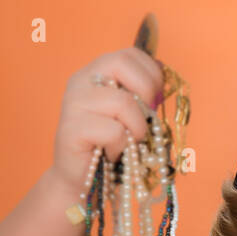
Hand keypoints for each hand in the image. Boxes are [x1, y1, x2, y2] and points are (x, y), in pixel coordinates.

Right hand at [50, 47, 165, 194]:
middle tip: (146, 119)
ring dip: (136, 129)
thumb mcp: (132, 115)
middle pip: (121, 63)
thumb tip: (164, 75)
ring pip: (123, 102)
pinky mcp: (71, 129)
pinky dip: (122, 147)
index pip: (129, 54)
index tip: (156, 100)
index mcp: (96, 72)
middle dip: (146, 92)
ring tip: (127, 142)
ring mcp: (73, 103)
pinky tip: (112, 154)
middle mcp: (81, 81)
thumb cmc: (113, 147)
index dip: (152, 74)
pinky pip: (113, 132)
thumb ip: (144, 94)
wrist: (83, 181)